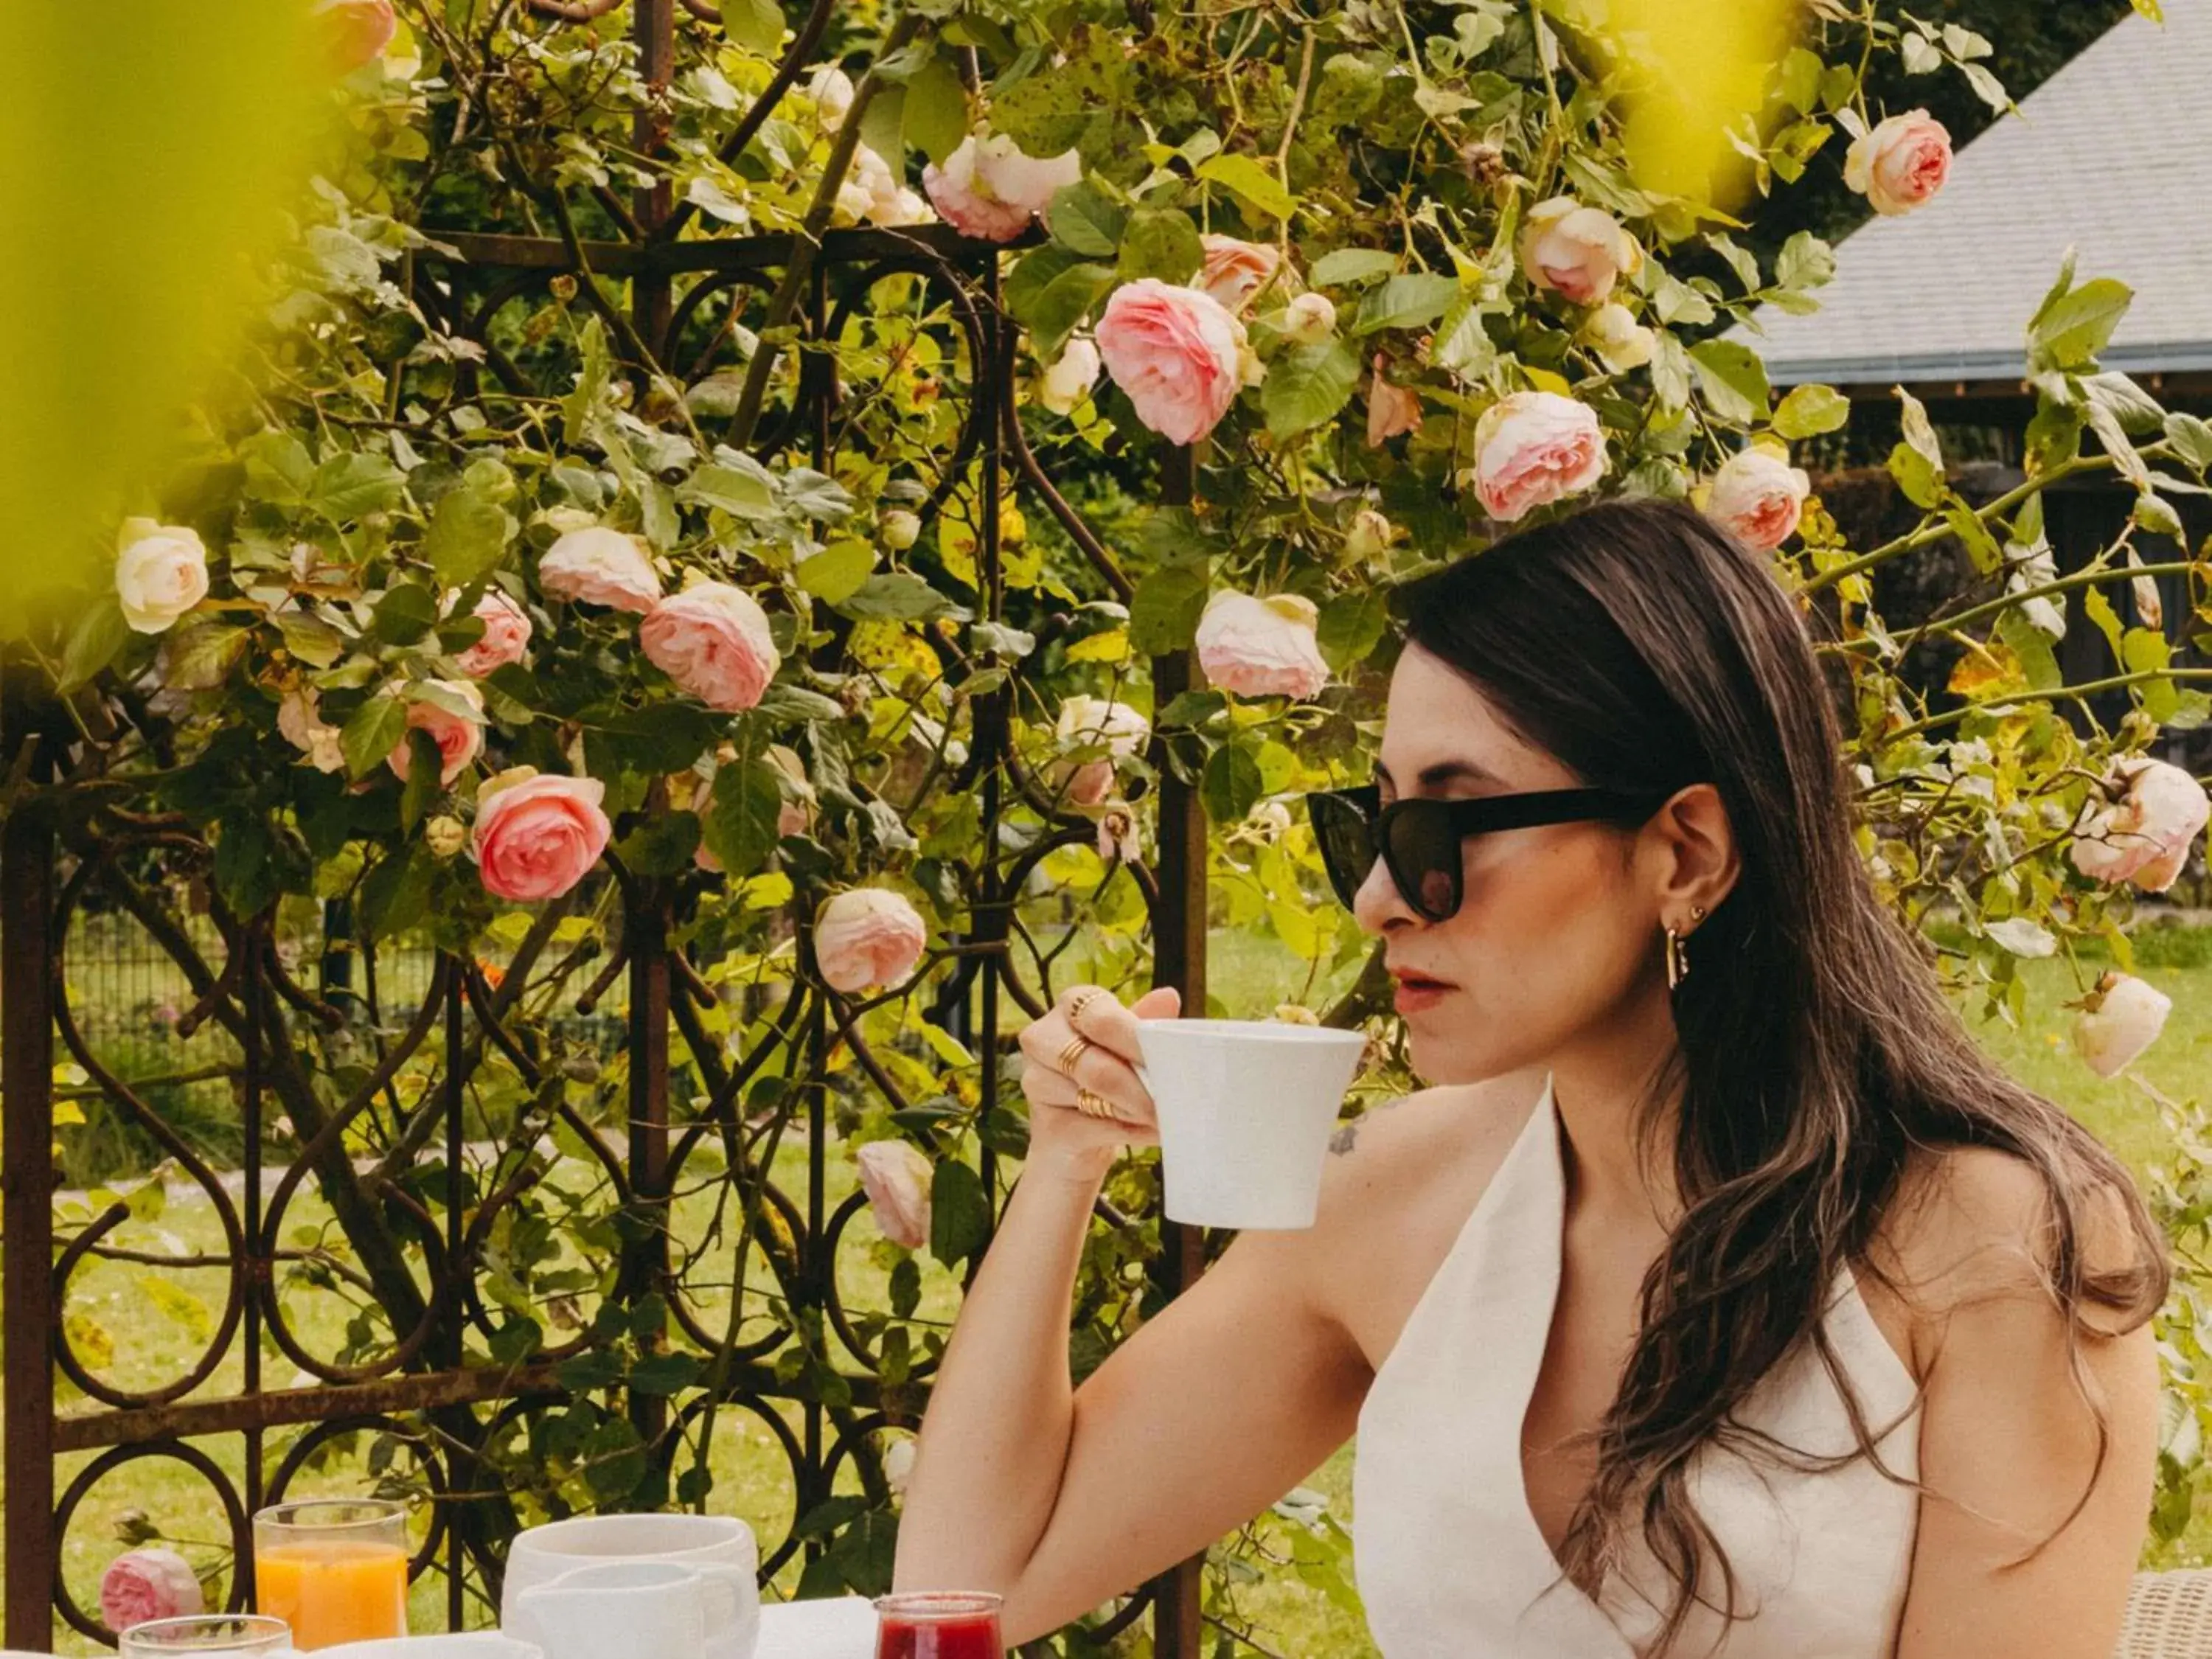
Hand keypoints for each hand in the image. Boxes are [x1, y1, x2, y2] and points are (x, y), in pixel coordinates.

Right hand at [1017, 982, 1181, 1179]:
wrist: (1075, 1136)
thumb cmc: (1108, 1075)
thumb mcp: (1128, 1044)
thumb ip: (1144, 1023)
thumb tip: (1168, 997)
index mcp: (1070, 1006)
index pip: (1102, 1020)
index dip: (1138, 1042)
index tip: (1173, 1059)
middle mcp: (1042, 1038)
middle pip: (1096, 1065)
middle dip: (1141, 1085)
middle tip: (1177, 1098)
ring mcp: (1036, 1083)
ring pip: (1096, 1098)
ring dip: (1138, 1111)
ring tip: (1167, 1115)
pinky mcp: (1045, 1126)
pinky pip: (1095, 1129)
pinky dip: (1131, 1132)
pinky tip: (1151, 1132)